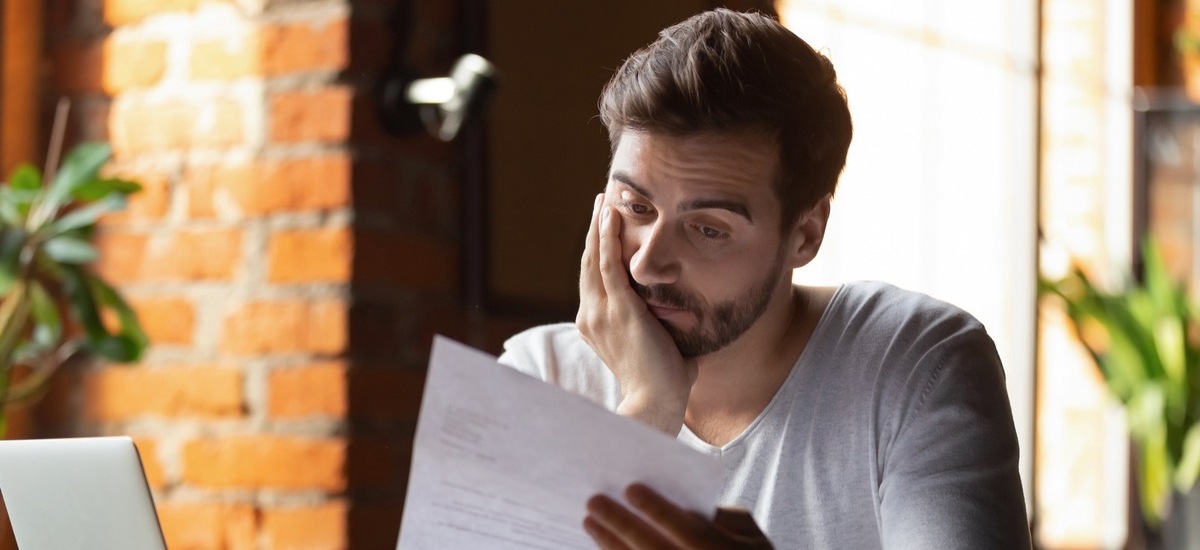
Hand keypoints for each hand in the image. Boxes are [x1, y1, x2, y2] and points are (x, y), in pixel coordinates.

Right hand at [576, 194, 696, 434]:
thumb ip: (665, 328)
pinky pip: (608, 264)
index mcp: (596, 325)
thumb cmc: (663, 383)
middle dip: (595, 230)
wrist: (655, 404)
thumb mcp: (659, 346)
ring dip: (599, 226)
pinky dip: (608, 237)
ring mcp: (601, 311)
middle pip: (588, 262)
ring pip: (594, 258)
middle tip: (600, 202)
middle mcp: (591, 315)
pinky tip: (610, 215)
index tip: (604, 228)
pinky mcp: (618, 309)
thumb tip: (687, 316)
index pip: (594, 279)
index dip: (597, 251)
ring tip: (603, 200)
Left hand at [583, 484, 773, 549]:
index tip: (630, 488)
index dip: (660, 511)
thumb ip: (721, 516)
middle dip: (623, 526)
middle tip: (595, 502)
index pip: (690, 532)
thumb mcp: (748, 531)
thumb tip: (677, 504)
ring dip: (612, 546)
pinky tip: (602, 546)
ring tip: (590, 522)